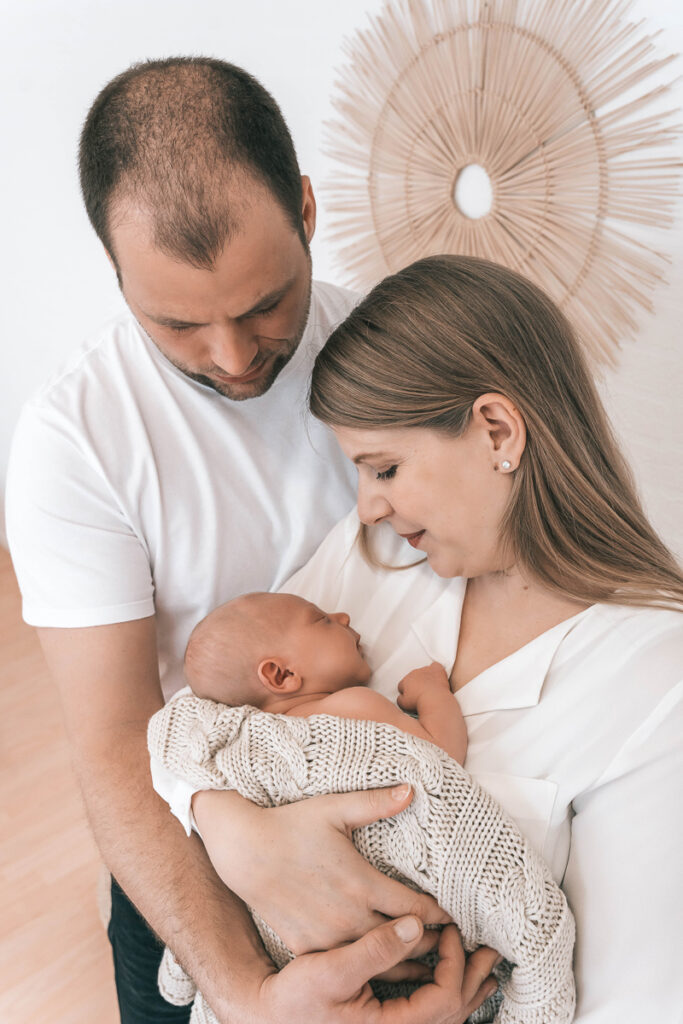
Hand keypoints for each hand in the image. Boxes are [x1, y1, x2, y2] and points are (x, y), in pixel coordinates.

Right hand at [193, 784, 449, 954]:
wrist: (244, 851)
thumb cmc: (291, 824)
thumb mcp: (335, 808)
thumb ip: (376, 803)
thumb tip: (412, 789)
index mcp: (361, 882)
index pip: (413, 908)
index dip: (437, 915)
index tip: (453, 917)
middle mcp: (348, 916)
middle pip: (401, 940)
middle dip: (428, 942)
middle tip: (450, 944)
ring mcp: (327, 936)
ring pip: (376, 962)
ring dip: (403, 962)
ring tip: (426, 963)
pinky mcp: (307, 947)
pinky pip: (344, 965)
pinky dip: (365, 968)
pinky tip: (378, 968)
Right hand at [221, 917, 498, 1023]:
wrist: (268, 1015)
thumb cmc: (294, 995)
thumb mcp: (332, 967)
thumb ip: (377, 948)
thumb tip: (420, 925)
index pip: (441, 1001)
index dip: (454, 965)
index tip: (451, 930)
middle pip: (451, 1014)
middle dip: (472, 979)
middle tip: (489, 949)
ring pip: (443, 1017)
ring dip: (465, 987)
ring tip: (483, 962)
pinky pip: (427, 1012)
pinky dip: (446, 992)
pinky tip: (452, 973)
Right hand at [398, 663, 449, 712]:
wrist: (433, 699)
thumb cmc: (420, 701)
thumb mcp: (404, 704)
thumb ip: (400, 699)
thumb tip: (401, 698)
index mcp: (406, 681)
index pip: (402, 684)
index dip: (406, 691)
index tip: (410, 696)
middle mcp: (414, 673)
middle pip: (412, 677)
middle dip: (415, 684)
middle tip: (420, 693)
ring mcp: (425, 670)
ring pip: (423, 671)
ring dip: (425, 678)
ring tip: (429, 687)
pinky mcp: (436, 670)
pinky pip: (435, 666)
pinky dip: (436, 670)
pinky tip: (437, 676)